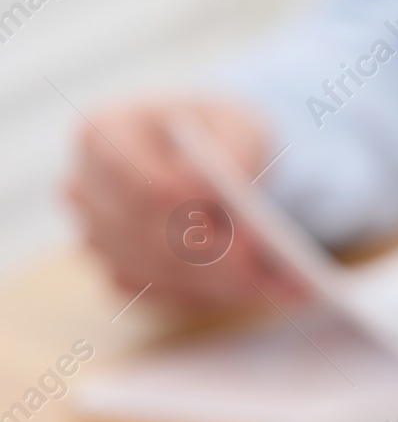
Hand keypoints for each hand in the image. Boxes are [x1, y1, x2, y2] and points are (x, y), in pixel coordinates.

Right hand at [65, 99, 302, 309]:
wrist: (215, 158)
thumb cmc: (223, 134)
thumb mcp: (239, 124)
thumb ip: (230, 150)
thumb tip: (206, 193)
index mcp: (103, 134)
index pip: (141, 187)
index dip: (193, 214)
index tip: (247, 231)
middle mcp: (87, 188)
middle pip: (148, 237)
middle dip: (216, 257)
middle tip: (276, 269)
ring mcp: (97, 235)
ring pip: (155, 273)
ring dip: (221, 282)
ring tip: (286, 283)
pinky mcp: (121, 271)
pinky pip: (161, 296)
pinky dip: (213, 296)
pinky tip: (260, 289)